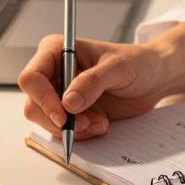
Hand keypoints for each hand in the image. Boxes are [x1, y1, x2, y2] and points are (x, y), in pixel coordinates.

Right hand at [18, 35, 171, 140]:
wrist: (152, 78)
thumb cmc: (136, 63)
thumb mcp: (118, 68)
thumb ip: (92, 82)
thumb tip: (68, 102)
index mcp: (56, 50)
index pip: (32, 77)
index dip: (43, 99)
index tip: (64, 116)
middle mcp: (53, 72)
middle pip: (34, 104)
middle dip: (60, 120)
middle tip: (88, 123)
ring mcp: (59, 94)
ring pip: (47, 122)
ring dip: (74, 129)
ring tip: (101, 122)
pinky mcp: (70, 112)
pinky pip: (63, 131)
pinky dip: (81, 134)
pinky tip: (101, 124)